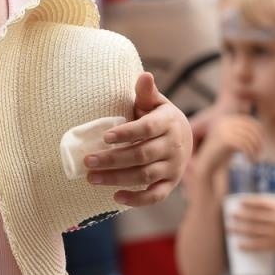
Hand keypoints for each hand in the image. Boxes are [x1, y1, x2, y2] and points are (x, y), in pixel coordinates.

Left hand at [84, 71, 193, 205]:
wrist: (187, 137)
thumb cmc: (160, 117)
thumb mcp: (156, 102)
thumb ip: (146, 93)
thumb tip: (144, 75)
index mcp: (168, 123)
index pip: (146, 129)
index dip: (126, 133)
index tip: (104, 137)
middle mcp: (172, 147)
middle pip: (141, 155)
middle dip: (113, 159)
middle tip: (87, 161)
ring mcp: (173, 167)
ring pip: (145, 176)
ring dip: (117, 178)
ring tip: (91, 177)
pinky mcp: (170, 183)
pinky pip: (156, 196)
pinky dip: (138, 199)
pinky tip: (116, 197)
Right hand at [192, 113, 263, 182]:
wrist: (204, 165)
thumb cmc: (220, 155)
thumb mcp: (233, 141)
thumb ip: (242, 133)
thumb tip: (261, 128)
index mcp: (227, 119)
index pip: (251, 122)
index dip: (260, 133)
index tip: (260, 146)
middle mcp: (225, 122)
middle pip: (251, 129)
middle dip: (259, 142)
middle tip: (259, 153)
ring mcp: (223, 130)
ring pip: (249, 138)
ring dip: (255, 150)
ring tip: (253, 159)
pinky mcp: (224, 140)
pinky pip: (245, 145)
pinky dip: (251, 154)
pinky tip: (250, 161)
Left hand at [226, 194, 274, 255]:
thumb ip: (272, 211)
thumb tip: (251, 210)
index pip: (261, 203)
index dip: (249, 201)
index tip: (239, 201)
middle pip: (254, 217)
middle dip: (240, 216)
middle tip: (230, 215)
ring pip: (253, 231)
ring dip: (239, 229)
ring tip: (229, 228)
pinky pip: (258, 245)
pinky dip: (247, 245)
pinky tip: (238, 245)